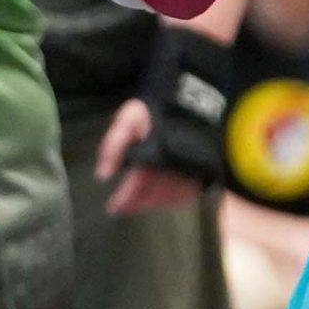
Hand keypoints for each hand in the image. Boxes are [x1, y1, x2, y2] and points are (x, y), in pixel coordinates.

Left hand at [95, 97, 200, 214]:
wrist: (194, 101)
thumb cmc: (157, 110)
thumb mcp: (128, 120)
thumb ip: (113, 145)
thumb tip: (103, 174)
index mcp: (153, 159)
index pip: (137, 187)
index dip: (124, 199)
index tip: (112, 208)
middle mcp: (173, 171)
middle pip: (154, 195)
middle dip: (138, 203)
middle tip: (126, 207)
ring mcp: (191, 173)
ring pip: (171, 197)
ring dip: (155, 202)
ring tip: (142, 202)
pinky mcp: (205, 172)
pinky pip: (188, 193)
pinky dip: (174, 199)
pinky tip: (165, 197)